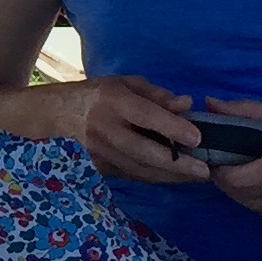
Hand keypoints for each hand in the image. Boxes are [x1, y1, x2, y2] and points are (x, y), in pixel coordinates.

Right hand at [64, 76, 213, 183]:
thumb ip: (157, 95)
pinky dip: (157, 177)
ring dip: (171, 176)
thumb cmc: (97, 95)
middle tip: (206, 170)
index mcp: (112, 101)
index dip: (172, 127)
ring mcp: (100, 153)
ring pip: (140, 169)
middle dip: (177, 163)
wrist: (55, 116)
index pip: (145, 115)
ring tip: (198, 176)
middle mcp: (104, 129)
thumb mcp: (125, 83)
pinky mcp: (101, 168)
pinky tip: (177, 177)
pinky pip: (133, 175)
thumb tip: (186, 105)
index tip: (197, 137)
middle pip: (144, 151)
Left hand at [205, 101, 261, 220]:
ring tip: (233, 177)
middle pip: (249, 196)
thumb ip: (250, 110)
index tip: (214, 160)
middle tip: (218, 167)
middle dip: (226, 184)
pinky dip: (258, 203)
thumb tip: (211, 104)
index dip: (224, 174)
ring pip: (259, 208)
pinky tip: (255, 188)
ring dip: (240, 196)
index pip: (250, 177)